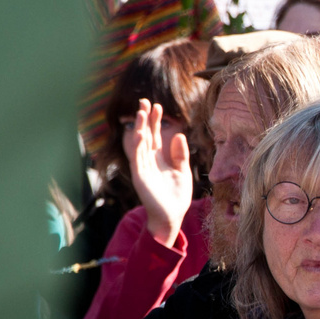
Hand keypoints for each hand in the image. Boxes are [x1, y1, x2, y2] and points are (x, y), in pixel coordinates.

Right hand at [126, 99, 192, 247]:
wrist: (172, 217)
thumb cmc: (176, 196)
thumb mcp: (182, 171)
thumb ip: (180, 154)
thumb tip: (178, 134)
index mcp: (159, 159)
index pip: (155, 136)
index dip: (155, 121)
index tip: (158, 106)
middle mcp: (149, 161)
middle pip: (145, 135)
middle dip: (145, 119)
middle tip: (145, 101)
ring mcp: (143, 169)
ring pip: (139, 144)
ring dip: (139, 128)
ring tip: (141, 112)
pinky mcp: (140, 178)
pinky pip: (137, 159)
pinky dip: (137, 146)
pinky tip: (139, 133)